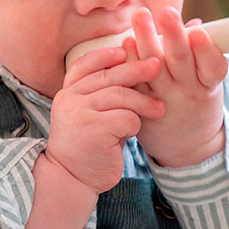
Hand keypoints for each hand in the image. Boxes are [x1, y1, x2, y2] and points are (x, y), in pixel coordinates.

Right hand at [45, 46, 164, 192]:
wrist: (72, 178)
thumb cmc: (89, 144)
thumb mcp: (92, 114)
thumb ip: (104, 94)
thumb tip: (133, 65)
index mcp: (68, 92)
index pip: (85, 64)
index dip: (105, 55)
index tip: (125, 50)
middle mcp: (70, 99)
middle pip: (109, 76)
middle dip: (136, 69)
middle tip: (157, 66)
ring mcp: (79, 113)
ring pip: (120, 96)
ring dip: (144, 102)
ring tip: (160, 109)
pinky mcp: (93, 130)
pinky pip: (125, 117)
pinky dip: (135, 123)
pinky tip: (134, 132)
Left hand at [124, 6, 227, 166]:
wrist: (186, 147)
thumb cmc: (197, 101)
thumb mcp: (206, 81)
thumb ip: (199, 53)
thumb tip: (195, 23)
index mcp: (209, 85)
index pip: (213, 68)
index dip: (207, 51)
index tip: (198, 32)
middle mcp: (188, 92)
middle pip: (182, 63)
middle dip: (174, 36)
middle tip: (166, 12)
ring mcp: (165, 100)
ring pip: (155, 70)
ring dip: (147, 41)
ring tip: (140, 17)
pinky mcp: (143, 105)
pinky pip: (136, 82)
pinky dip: (130, 62)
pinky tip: (126, 43)